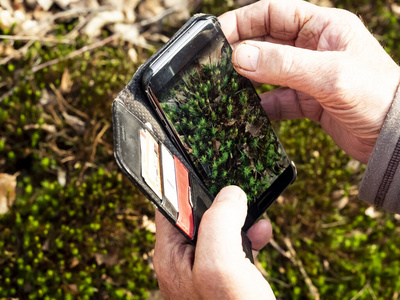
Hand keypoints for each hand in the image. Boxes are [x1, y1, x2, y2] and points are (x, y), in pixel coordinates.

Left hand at [153, 186, 274, 298]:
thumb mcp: (220, 263)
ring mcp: (206, 268)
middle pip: (197, 214)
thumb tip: (231, 194)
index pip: (171, 205)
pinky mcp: (226, 275)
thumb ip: (220, 222)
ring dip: (239, 216)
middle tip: (238, 191)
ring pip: (220, 228)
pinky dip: (250, 235)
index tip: (205, 167)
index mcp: (172, 254)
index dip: (186, 184)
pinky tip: (262, 232)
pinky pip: (235, 245)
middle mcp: (185, 259)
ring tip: (256, 212)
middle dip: (219, 200)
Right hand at [219, 0, 399, 162]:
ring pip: (268, 72)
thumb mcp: (329, 75)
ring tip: (225, 87)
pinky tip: (249, 113)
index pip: (272, 12)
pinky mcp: (308, 101)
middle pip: (266, 41)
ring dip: (248, 79)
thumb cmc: (377, 96)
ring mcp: (309, 75)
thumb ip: (283, 65)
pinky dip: (262, 106)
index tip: (217, 34)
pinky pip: (277, 100)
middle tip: (215, 64)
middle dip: (241, 51)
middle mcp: (313, 48)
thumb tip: (240, 57)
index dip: (242, 21)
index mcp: (323, 27)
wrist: (396, 137)